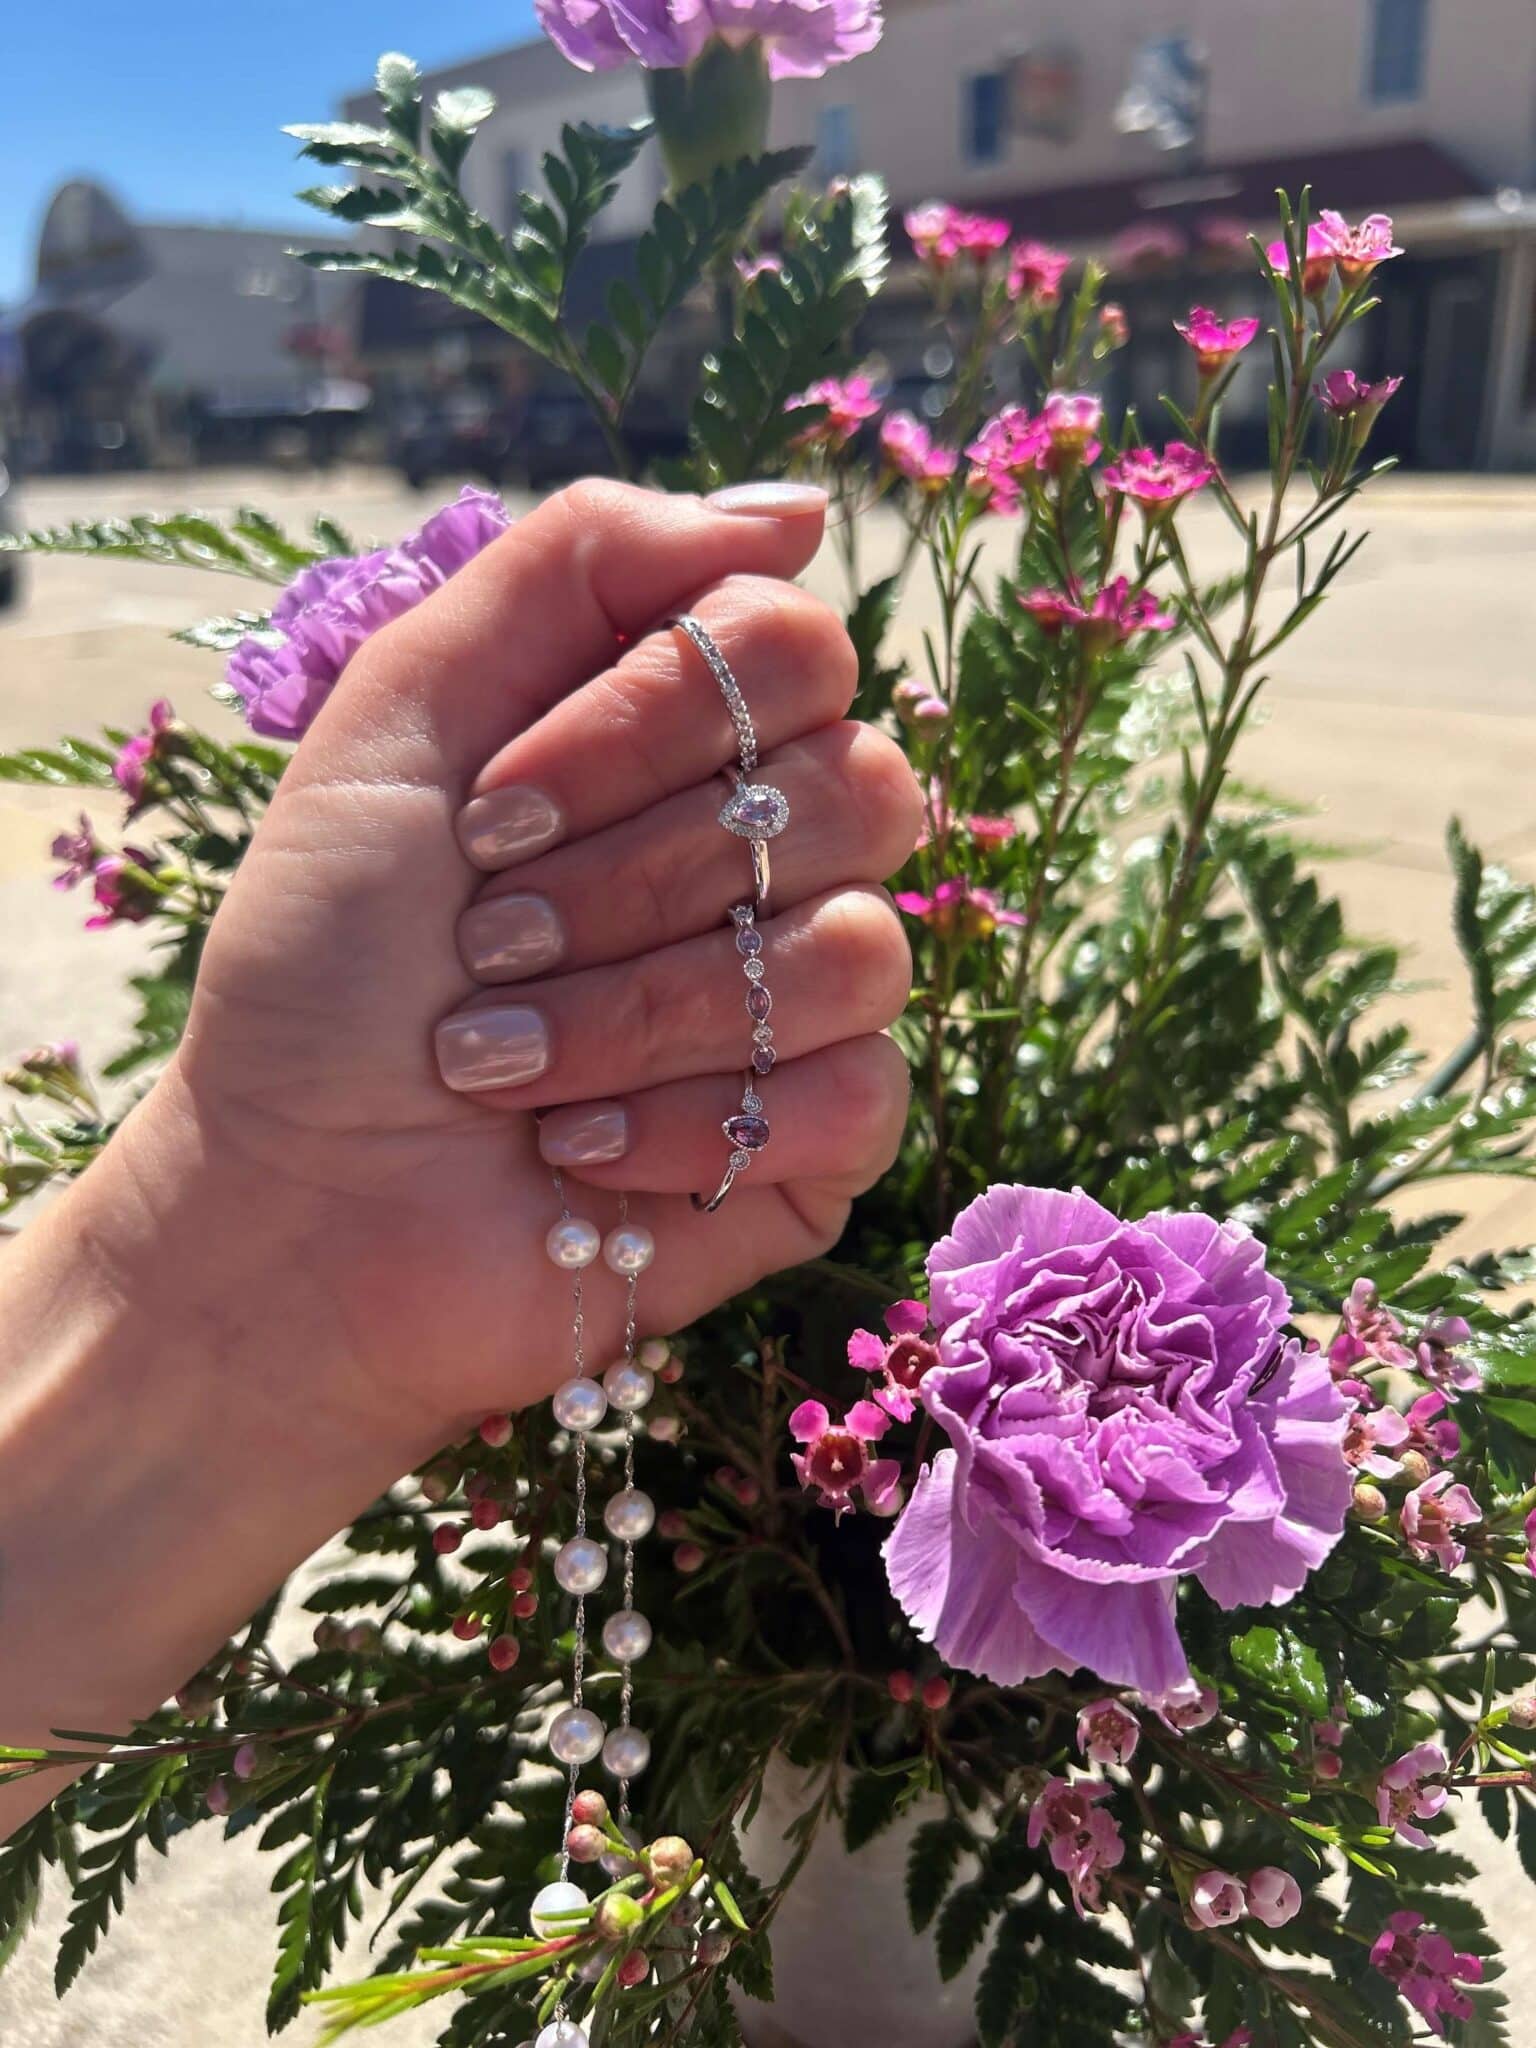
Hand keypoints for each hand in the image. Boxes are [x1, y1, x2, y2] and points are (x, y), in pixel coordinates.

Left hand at [167, 479, 919, 1446]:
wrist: (288, 1197)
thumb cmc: (325, 961)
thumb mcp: (403, 710)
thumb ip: (576, 561)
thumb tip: (800, 509)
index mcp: (688, 746)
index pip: (795, 646)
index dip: (649, 719)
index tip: (493, 810)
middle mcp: (773, 859)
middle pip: (854, 789)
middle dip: (631, 878)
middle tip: (486, 941)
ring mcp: (805, 1006)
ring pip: (853, 952)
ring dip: (635, 1013)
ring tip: (500, 1066)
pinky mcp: (818, 1145)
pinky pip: (852, 1098)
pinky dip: (689, 1126)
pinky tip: (577, 1154)